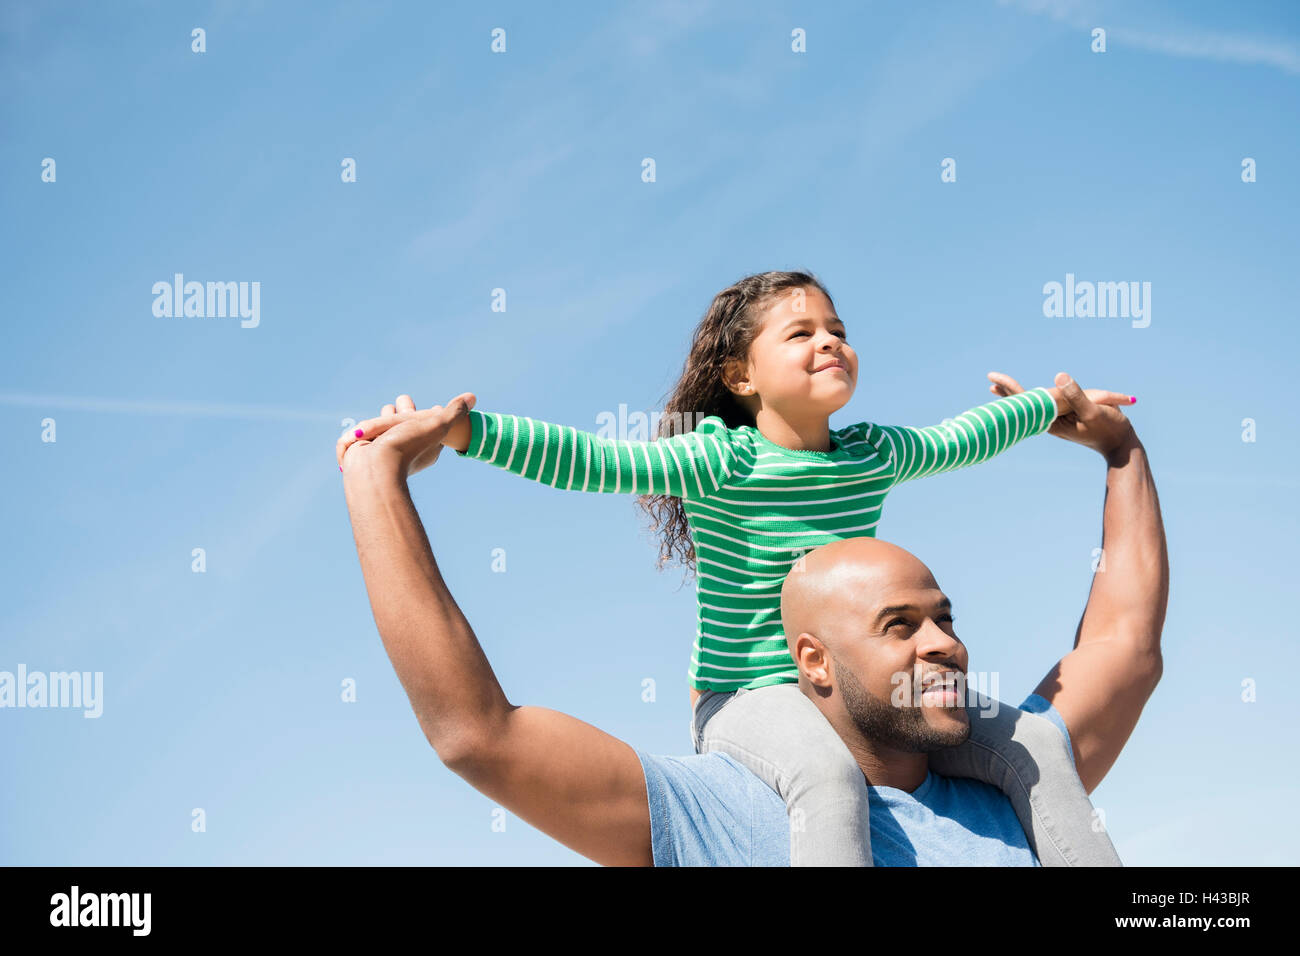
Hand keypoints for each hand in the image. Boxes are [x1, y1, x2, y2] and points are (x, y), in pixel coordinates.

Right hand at [337, 392, 476, 477]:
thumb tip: (472, 397)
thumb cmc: (406, 447)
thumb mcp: (435, 425)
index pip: (431, 424)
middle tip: (403, 401)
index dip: (432, 415)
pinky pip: (368, 436)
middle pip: (407, 424)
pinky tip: (365, 428)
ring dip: (386, 418)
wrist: (375, 470)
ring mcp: (386, 449)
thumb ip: (453, 412)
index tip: (435, 408)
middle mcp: (407, 448)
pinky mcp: (366, 450)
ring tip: (388, 408)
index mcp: (428, 444)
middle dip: (404, 411)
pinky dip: (366, 431)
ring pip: (387, 427)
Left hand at [989, 371, 1135, 458]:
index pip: (1027, 400)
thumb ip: (1076, 394)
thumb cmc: (1109, 428)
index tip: (993, 380)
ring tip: (998, 387)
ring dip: (1017, 395)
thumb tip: (1058, 377)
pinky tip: (1030, 395)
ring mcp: (1059, 420)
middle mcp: (1052, 420)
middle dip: (1008, 391)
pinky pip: (1046, 405)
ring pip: (1034, 404)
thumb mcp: (1093, 410)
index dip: (1010, 389)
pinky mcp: (1066, 418)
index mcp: (1053, 419)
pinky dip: (1034, 397)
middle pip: (1026, 403)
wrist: (1120, 444)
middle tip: (990, 381)